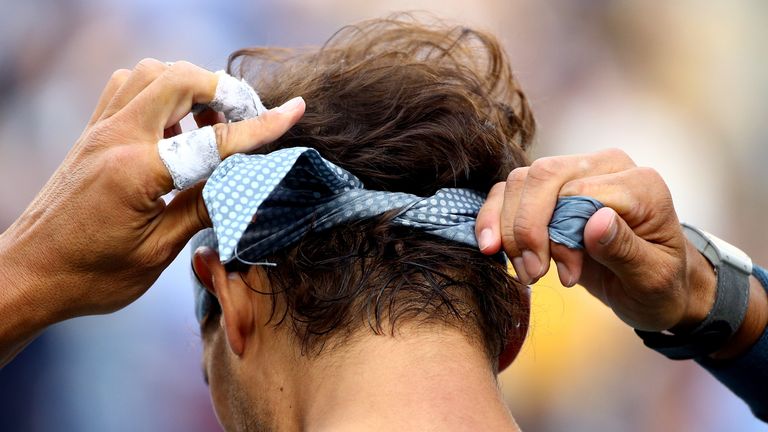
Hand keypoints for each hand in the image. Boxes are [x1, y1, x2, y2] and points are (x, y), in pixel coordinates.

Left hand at [0, 59, 304, 364]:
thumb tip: (243, 180)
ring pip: (150, 74)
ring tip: (209, 125)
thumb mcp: (157, 251)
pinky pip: (127, 87)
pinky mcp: (91, 135)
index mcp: (137, 172)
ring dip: (189, 87)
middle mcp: (115, 139)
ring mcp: (99, 131)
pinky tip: (174, 129)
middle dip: (221, 90)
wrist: (28, 276)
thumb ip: (202, 207)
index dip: (261, 127)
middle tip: (245, 119)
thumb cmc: (91, 275)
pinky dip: (160, 93)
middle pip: (178, 79)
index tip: (295, 111)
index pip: (214, 140)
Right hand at [475, 149, 715, 332]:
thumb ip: (626, 249)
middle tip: (533, 274)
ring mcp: (576, 173)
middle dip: (527, 228)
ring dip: (510, 230)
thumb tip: (596, 221)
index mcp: (640, 184)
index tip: (567, 277)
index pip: (578, 192)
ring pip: (520, 182)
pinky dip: (494, 219)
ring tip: (528, 273)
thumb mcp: (654, 278)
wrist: (655, 286)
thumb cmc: (662, 284)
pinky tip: (494, 249)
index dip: (560, 234)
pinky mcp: (551, 190)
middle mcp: (606, 167)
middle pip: (543, 176)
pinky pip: (510, 192)